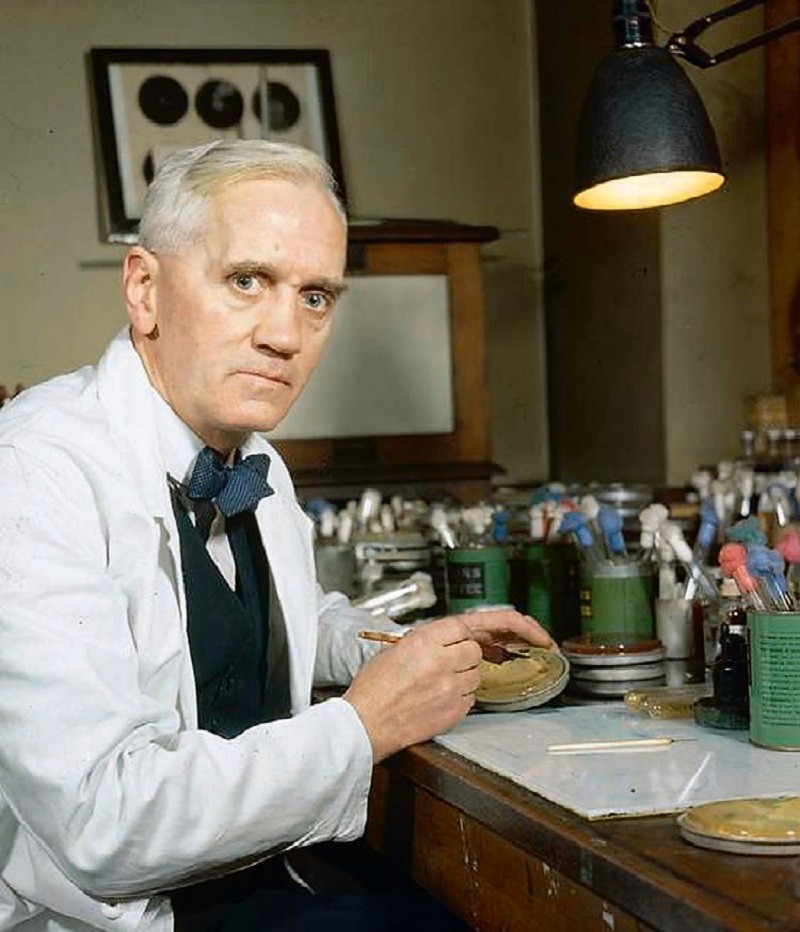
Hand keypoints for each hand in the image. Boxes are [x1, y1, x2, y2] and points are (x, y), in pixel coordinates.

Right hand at [343, 609, 553, 762]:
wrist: (364, 724)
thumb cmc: (373, 688)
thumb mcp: (396, 649)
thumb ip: (429, 641)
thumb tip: (454, 639)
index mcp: (425, 640)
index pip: (468, 624)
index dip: (484, 628)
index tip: (502, 632)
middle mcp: (442, 661)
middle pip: (475, 650)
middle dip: (466, 655)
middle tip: (447, 663)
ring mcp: (451, 688)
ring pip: (476, 676)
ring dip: (463, 677)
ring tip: (434, 685)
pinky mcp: (454, 712)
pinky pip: (471, 699)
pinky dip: (460, 698)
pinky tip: (437, 700)